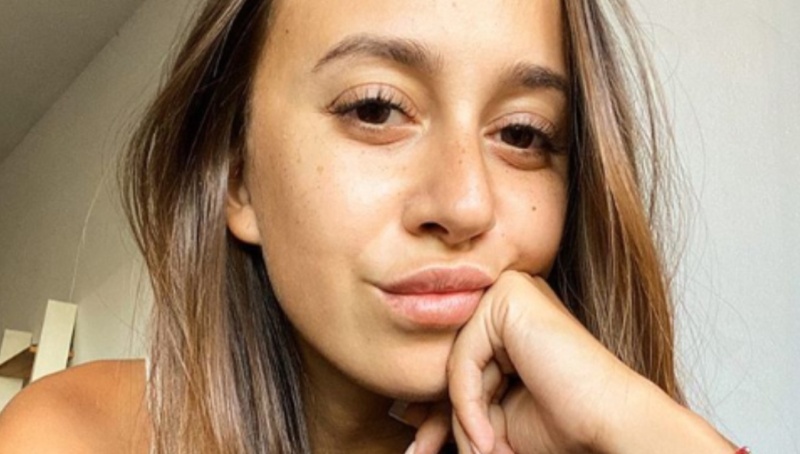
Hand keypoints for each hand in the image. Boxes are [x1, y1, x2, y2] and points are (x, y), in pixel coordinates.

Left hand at [401, 271, 735, 453]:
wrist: (610, 425)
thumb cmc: (564, 426)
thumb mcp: (493, 419)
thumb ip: (456, 408)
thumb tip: (404, 409)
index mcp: (510, 325)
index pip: (460, 364)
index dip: (441, 412)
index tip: (423, 447)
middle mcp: (508, 301)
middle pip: (453, 361)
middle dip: (441, 416)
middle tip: (422, 453)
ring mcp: (510, 293)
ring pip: (455, 362)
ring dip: (462, 417)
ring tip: (481, 450)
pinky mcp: (510, 297)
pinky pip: (464, 357)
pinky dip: (467, 402)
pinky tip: (487, 435)